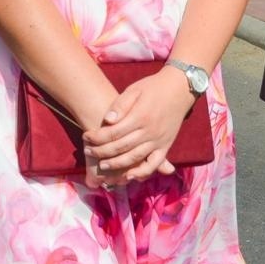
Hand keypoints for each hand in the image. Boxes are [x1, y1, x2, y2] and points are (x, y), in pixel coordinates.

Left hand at [82, 69, 197, 183]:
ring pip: (135, 158)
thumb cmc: (153, 87)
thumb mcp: (134, 90)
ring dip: (117, 164)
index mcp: (140, 116)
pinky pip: (154, 163)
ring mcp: (159, 140)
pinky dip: (142, 172)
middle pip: (121, 147)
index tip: (85, 137)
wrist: (179, 88)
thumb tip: (107, 121)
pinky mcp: (166, 146)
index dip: (97, 137)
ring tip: (103, 165)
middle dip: (101, 151)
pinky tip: (129, 176)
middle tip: (88, 151)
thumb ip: (120, 105)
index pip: (113, 132)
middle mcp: (149, 131)